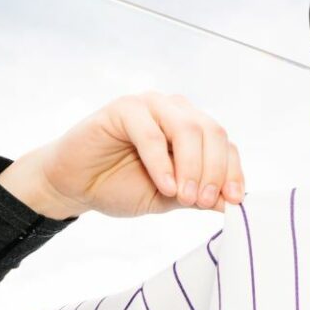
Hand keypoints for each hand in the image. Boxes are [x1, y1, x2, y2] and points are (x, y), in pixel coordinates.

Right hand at [5, 92, 245, 218]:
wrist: (75, 186)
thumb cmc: (120, 186)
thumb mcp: (168, 198)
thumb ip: (199, 197)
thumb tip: (234, 203)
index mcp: (192, 129)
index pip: (225, 145)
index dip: (232, 172)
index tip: (234, 201)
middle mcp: (176, 111)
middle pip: (212, 133)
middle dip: (213, 171)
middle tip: (202, 201)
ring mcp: (151, 106)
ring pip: (188, 129)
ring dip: (192, 166)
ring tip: (184, 196)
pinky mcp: (124, 108)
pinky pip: (151, 133)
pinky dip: (162, 162)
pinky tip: (165, 185)